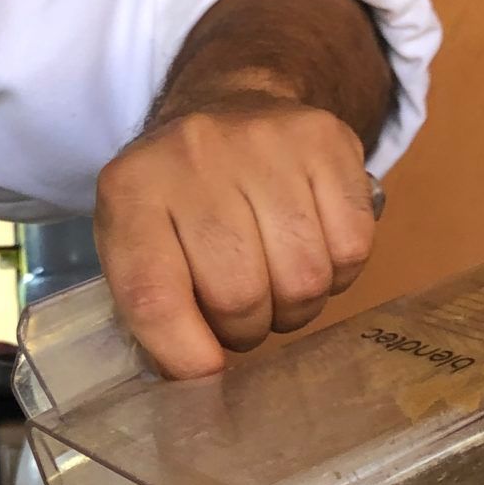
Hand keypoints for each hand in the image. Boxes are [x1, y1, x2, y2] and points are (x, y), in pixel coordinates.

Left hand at [94, 91, 377, 377]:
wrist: (231, 104)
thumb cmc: (177, 196)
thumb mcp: (135, 240)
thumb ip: (151, 308)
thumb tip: (191, 380)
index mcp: (132, 189)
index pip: (154, 295)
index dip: (183, 352)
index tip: (204, 373)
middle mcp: (195, 157)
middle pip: (238, 295)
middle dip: (245, 328)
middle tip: (241, 315)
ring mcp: (266, 143)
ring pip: (302, 279)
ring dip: (293, 306)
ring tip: (275, 283)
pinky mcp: (328, 142)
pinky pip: (351, 250)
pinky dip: (337, 273)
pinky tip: (313, 251)